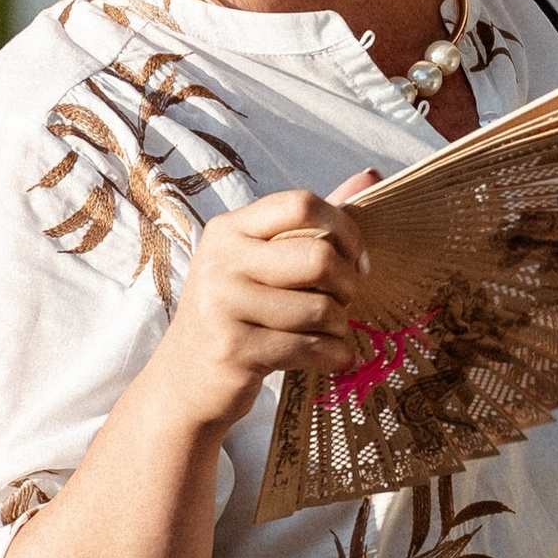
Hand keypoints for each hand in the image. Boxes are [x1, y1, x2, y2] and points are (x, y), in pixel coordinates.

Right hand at [149, 175, 377, 438]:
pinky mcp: (233, 349)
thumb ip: (315, 222)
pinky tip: (330, 358)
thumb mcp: (263, 262)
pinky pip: (309, 347)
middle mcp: (221, 261)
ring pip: (320, 308)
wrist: (184, 382)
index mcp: (230, 229)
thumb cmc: (238, 315)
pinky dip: (333, 356)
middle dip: (349, 285)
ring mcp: (223, 305)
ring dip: (341, 327)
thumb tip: (372, 174)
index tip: (358, 259)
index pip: (301, 204)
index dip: (344, 228)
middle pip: (319, 257)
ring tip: (332, 334)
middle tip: (344, 301)